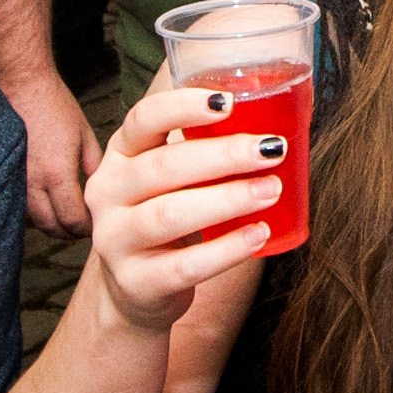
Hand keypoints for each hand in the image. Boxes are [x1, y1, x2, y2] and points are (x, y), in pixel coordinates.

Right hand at [2, 62, 104, 236]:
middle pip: (51, 228)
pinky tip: (41, 203)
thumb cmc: (53, 105)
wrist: (18, 82)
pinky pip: (15, 207)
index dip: (86, 228)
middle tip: (80, 226)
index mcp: (57, 175)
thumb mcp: (84, 134)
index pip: (73, 221)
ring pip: (31, 222)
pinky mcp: (0, 175)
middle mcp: (32, 184)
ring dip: (48, 223)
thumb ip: (94, 167)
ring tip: (63, 216)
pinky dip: (30, 212)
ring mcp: (13, 181)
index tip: (95, 225)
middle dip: (68, 231)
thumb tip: (102, 193)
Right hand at [84, 85, 285, 333]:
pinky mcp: (136, 282)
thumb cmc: (168, 216)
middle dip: (224, 155)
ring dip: (228, 199)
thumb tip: (284, 114)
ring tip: (271, 190)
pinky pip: (185, 265)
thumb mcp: (171, 178)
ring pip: (170, 214)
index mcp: (121, 155)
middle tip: (272, 149)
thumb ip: (205, 148)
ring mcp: (116, 239)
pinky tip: (259, 234)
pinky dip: (227, 250)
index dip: (183, 106)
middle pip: (165, 167)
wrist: (135, 290)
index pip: (144, 119)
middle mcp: (108, 193)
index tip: (229, 102)